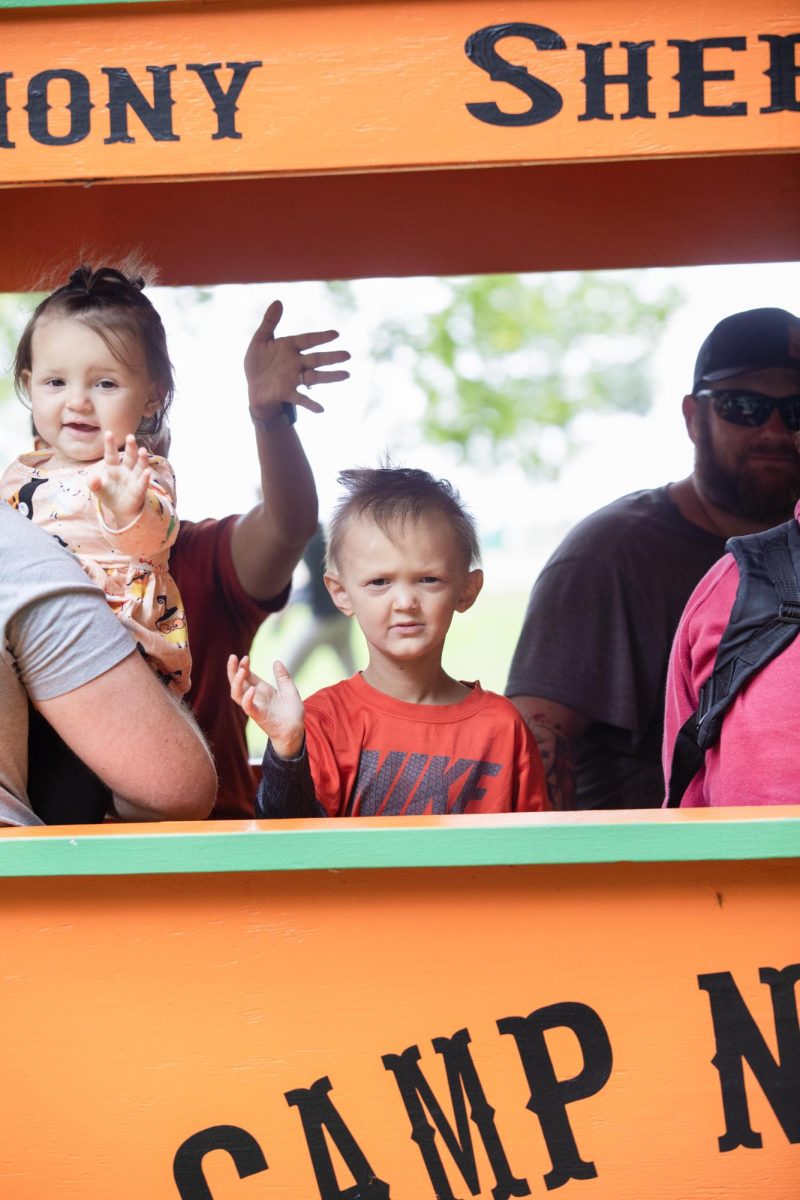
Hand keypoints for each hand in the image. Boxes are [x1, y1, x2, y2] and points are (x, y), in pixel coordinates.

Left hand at [89, 433, 151, 527]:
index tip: (108, 433)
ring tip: (142, 450)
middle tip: (130, 436)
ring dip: (141, 459)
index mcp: (113, 468)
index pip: (111, 455)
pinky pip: (142, 483)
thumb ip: (94, 484)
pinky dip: (145, 478)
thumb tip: (92, 478)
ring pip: (139, 466)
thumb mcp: (99, 490)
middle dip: (131, 447)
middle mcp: (126, 470)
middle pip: (129, 456)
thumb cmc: (110, 496)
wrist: (122, 510)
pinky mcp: (139, 490)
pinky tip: (147, 472)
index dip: (110, 445)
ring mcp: (134, 479)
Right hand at [227, 653, 304, 758]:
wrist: (296, 730)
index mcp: (261, 690)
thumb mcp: (289, 690)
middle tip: (232, 657)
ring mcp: (255, 706)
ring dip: (236, 682)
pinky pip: (248, 708)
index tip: (245, 657)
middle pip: (236, 683)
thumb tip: (276, 661)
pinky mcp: (259, 716)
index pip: (246, 676)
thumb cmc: (291, 712)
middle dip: (232, 670)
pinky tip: (251, 690)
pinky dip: (247, 699)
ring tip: (241, 671)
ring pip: (237, 695)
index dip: (243, 666)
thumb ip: (282, 676)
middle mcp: (255, 697)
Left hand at [244, 299, 350, 418]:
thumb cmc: (257, 363)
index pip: (307, 340)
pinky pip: (300, 398)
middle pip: (316, 359)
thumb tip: (278, 301)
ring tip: (346, 375)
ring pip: (314, 377)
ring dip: (330, 377)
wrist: (253, 387)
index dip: (321, 337)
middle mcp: (295, 363)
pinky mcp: (287, 393)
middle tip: (347, 355)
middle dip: (331, 357)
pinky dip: (310, 404)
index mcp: (289, 348)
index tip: (336, 334)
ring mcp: (293, 378)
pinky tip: (321, 409)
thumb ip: (269, 322)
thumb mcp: (260, 340)